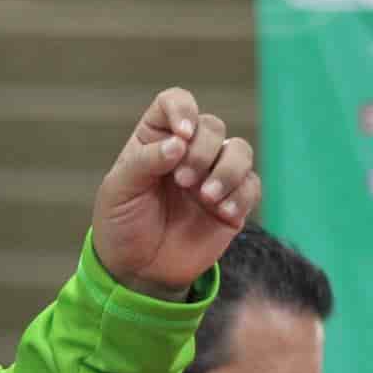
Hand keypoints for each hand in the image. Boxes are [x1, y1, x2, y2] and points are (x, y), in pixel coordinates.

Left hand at [91, 87, 260, 298]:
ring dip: (227, 171)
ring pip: (240, 150)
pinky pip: (252, 186)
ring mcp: (212, 176)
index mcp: (156, 138)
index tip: (181, 136)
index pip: (177, 102)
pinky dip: (241, 196)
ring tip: (206, 198)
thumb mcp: (120, 190)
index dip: (183, 111)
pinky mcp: (232, 203)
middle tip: (183, 182)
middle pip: (213, 126)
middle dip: (202, 152)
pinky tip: (222, 213)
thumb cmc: (122, 224)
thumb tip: (179, 142)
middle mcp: (188, 151)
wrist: (138, 270)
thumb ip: (146, 160)